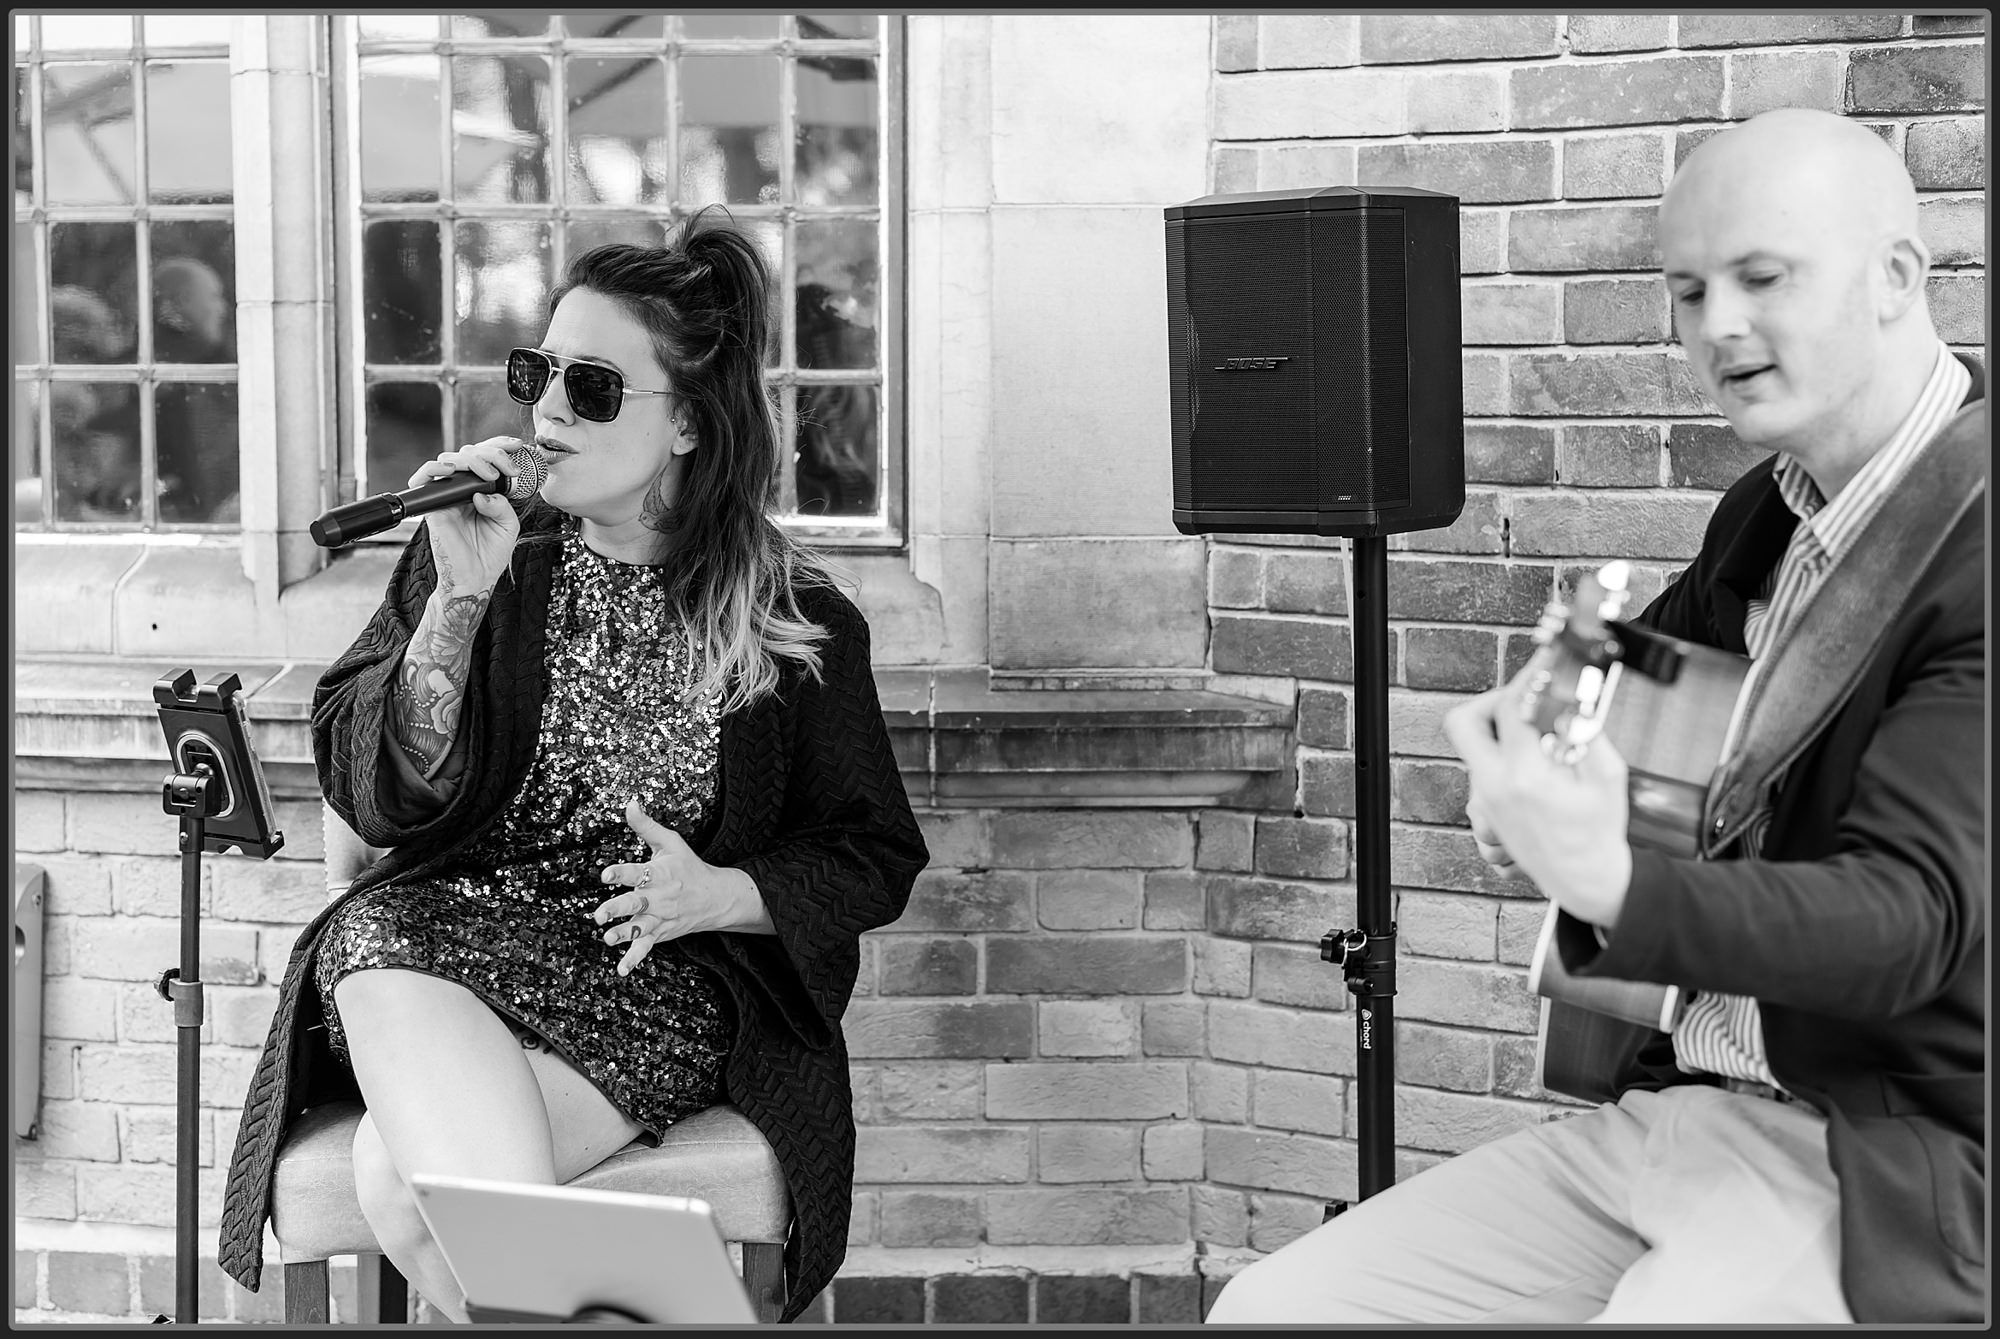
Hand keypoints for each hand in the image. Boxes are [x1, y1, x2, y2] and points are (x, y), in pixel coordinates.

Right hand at [409, 436, 526, 593]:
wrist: (475, 579)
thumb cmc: (490, 555)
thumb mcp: (508, 524)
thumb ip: (502, 503)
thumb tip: (483, 492)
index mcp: (481, 491)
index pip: (485, 459)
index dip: (498, 447)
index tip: (516, 445)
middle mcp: (463, 490)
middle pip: (469, 454)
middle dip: (491, 453)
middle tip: (507, 468)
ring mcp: (447, 496)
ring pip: (451, 460)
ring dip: (473, 460)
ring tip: (489, 474)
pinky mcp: (434, 506)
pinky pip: (426, 478)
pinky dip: (436, 468)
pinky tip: (454, 471)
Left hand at [593, 799, 743, 975]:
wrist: (716, 897)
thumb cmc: (688, 866)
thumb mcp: (671, 843)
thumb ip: (646, 826)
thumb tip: (629, 802)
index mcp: (659, 873)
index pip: (637, 871)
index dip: (620, 873)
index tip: (605, 875)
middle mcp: (658, 897)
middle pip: (636, 902)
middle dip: (618, 908)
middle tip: (600, 914)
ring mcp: (659, 918)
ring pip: (639, 927)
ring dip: (623, 933)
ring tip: (608, 938)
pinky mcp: (660, 933)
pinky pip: (645, 948)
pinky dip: (634, 959)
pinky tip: (621, 970)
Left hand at [1442, 667, 1633, 927]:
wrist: (1585, 880)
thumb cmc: (1598, 833)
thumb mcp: (1605, 775)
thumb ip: (1585, 731)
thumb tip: (1570, 695)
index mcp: (1525, 775)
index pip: (1510, 707)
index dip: (1528, 678)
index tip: (1542, 667)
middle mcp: (1494, 787)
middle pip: (1463, 722)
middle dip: (1489, 703)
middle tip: (1521, 702)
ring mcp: (1484, 802)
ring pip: (1473, 750)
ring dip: (1502, 740)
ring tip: (1540, 751)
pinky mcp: (1484, 813)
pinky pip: (1479, 777)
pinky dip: (1502, 769)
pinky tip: (1532, 778)